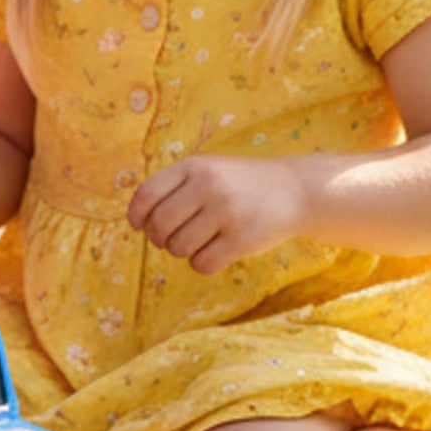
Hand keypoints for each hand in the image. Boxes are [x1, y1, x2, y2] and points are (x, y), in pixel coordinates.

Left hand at [126, 154, 308, 274]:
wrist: (294, 190)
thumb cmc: (240, 184)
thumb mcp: (208, 170)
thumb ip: (174, 187)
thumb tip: (137, 220)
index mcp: (195, 166)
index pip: (147, 194)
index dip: (136, 214)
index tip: (137, 226)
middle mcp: (208, 186)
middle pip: (159, 225)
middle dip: (159, 239)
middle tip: (170, 240)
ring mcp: (226, 212)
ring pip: (179, 248)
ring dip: (183, 251)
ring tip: (199, 241)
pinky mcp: (242, 239)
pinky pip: (202, 264)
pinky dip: (202, 263)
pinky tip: (215, 252)